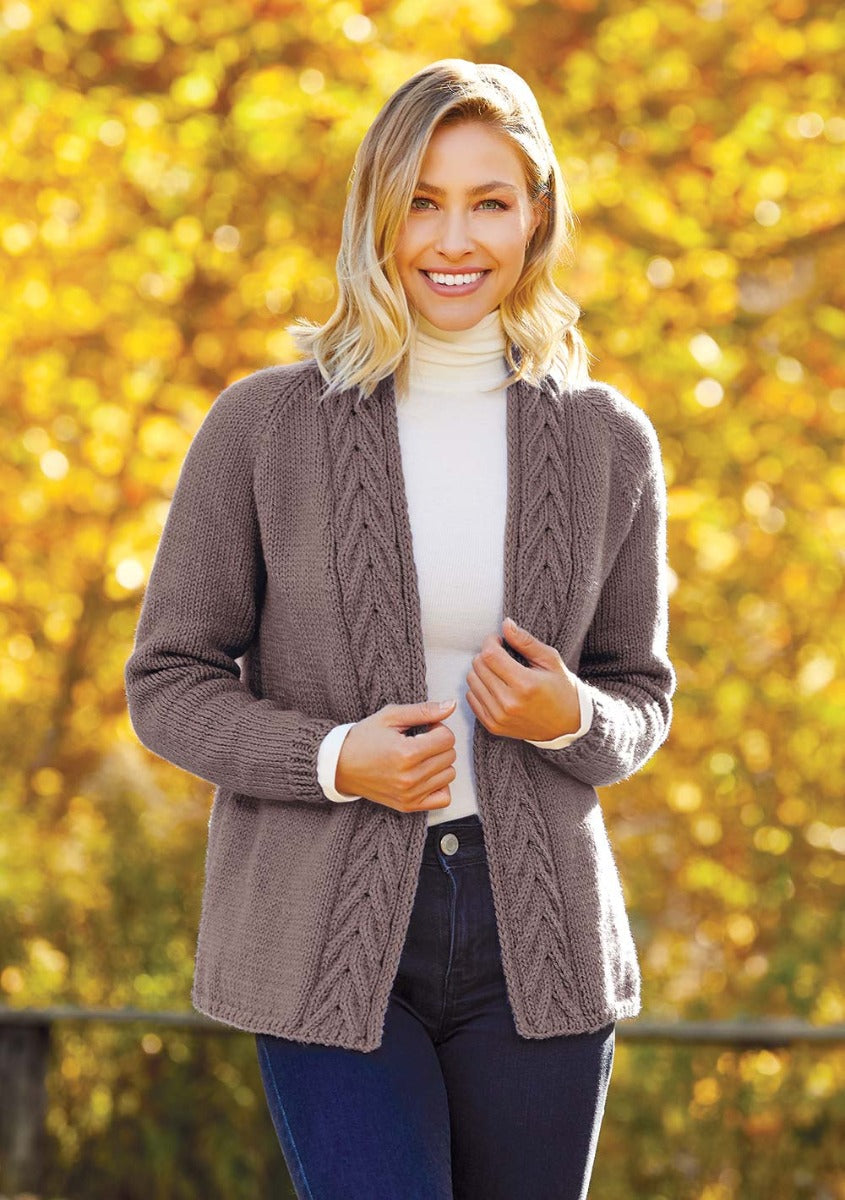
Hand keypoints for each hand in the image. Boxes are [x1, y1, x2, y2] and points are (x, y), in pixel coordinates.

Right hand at [335, 699, 457, 812]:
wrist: (340, 765)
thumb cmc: (364, 739)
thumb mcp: (391, 716)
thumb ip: (424, 710)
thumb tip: (451, 706)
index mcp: (406, 753)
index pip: (447, 738)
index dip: (438, 728)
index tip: (424, 729)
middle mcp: (409, 777)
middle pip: (450, 756)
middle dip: (439, 745)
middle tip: (420, 741)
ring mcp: (410, 794)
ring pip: (449, 775)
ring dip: (439, 763)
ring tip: (420, 757)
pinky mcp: (408, 806)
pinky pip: (443, 798)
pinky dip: (439, 785)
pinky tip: (425, 775)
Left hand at [465, 617, 580, 741]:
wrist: (567, 725)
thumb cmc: (561, 690)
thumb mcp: (550, 660)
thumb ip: (526, 641)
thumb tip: (506, 624)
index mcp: (525, 684)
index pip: (490, 655)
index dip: (490, 642)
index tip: (498, 640)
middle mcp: (509, 703)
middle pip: (478, 666)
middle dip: (486, 654)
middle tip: (500, 654)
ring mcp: (499, 717)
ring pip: (472, 681)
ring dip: (481, 670)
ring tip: (498, 670)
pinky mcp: (493, 726)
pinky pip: (471, 698)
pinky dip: (479, 688)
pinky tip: (494, 685)